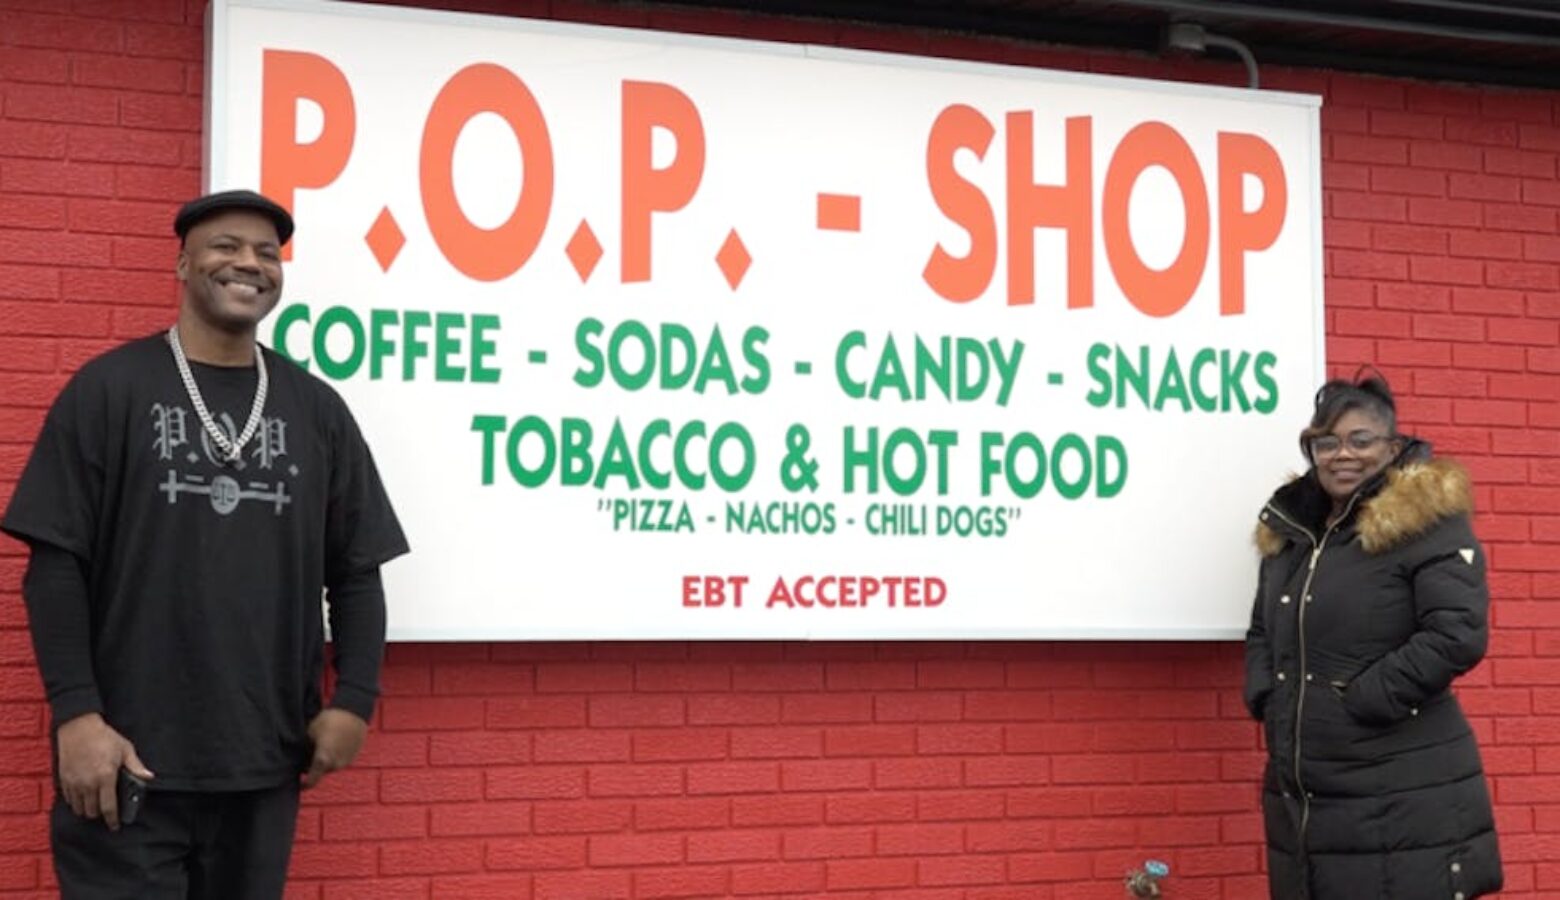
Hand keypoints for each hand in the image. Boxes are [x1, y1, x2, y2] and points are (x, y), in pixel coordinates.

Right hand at [55, 713, 153, 830]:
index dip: (112, 820)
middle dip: (100, 814)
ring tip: (95, 805)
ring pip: (79, 809)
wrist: (78, 727)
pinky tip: (83, 797)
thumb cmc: (104, 737)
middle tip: (106, 810)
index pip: (108, 807)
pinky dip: (76, 802)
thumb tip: (149, 777)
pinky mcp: (63, 780)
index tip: (115, 826)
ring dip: (87, 810)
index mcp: (105, 777)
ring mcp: (74, 783)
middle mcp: (88, 783)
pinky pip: (69, 800)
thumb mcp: (125, 749)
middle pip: (92, 812)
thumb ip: (136, 766)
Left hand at [302, 708, 367, 788]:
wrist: (354, 711)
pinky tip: (335, 741)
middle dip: (315, 766)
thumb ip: (306, 748)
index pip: (312, 781)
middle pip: (322, 772)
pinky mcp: (354, 755)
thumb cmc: (330, 720)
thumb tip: (303, 755)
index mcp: (322, 760)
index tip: (299, 784)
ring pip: (332, 766)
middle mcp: (335, 765)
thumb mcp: (310, 732)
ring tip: (325, 744)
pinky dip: (337, 755)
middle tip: (310, 753)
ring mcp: (346, 761)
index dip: (304, 785)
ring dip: (327, 760)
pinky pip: (341, 760)